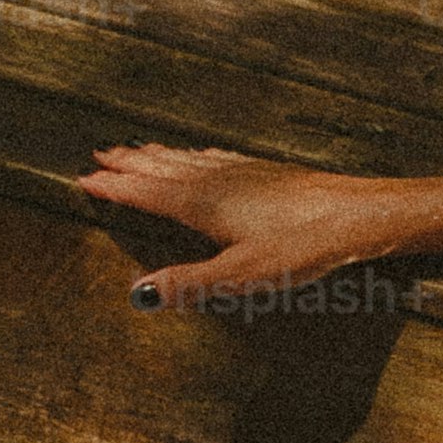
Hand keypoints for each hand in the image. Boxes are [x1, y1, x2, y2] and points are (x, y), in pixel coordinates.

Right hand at [74, 145, 423, 315]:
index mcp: (203, 205)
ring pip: (188, 160)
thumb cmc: (303, 247)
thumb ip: (189, 283)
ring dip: (158, 156)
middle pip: (162, 169)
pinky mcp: (265, 171)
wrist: (358, 214)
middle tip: (99, 155)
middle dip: (129, 164)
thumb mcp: (242, 276)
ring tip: (137, 149)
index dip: (115, 188)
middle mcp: (217, 181)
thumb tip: (137, 293)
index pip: (147, 194)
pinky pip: (214, 157)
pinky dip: (193, 154)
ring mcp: (241, 172)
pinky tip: (199, 154)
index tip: (84, 179)